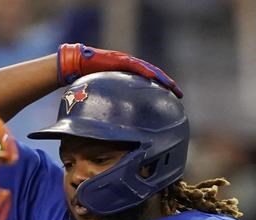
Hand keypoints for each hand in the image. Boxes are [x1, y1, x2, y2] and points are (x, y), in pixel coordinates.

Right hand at [56, 43, 182, 97]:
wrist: (76, 65)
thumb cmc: (87, 80)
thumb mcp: (104, 93)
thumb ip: (112, 102)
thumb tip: (113, 122)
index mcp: (129, 73)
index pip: (150, 80)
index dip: (162, 87)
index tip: (172, 98)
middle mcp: (131, 65)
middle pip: (155, 75)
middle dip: (168, 84)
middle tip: (179, 95)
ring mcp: (127, 61)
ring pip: (150, 70)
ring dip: (162, 79)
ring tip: (173, 88)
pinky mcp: (121, 60)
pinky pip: (137, 67)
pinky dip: (147, 72)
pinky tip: (156, 78)